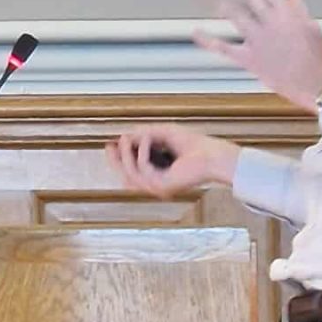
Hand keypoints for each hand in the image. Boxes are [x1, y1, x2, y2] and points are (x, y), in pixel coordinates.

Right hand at [106, 123, 239, 197]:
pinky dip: (142, 152)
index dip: (119, 160)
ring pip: (131, 174)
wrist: (213, 155)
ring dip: (126, 155)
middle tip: (109, 146)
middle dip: (115, 161)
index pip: (132, 172)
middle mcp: (156, 184)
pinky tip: (147, 139)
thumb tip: (126, 135)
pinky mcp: (162, 186)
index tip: (112, 144)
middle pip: (126, 177)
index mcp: (157, 175)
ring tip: (126, 138)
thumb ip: (144, 135)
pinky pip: (143, 169)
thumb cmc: (195, 146)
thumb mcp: (164, 135)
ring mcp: (158, 187)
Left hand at [193, 0, 321, 108]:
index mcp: (286, 12)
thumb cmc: (317, 58)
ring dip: (223, 5)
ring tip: (213, 0)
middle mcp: (271, 21)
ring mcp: (259, 39)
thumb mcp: (311, 27)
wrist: (317, 84)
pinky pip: (225, 48)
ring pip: (236, 15)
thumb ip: (298, 9)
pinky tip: (196, 33)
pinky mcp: (251, 59)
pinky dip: (209, 41)